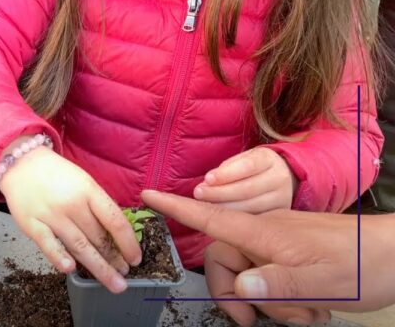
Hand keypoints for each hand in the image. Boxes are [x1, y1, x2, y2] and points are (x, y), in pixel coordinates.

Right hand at [0, 139, 141, 293]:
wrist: (21, 163)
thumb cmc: (56, 174)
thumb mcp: (83, 181)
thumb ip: (97, 205)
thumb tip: (116, 233)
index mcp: (88, 190)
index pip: (115, 220)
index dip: (128, 242)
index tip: (136, 257)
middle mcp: (72, 204)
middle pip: (98, 237)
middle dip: (114, 259)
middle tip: (125, 276)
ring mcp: (51, 215)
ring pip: (78, 245)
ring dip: (98, 267)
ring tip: (113, 282)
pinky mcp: (32, 224)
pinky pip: (48, 244)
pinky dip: (58, 256)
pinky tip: (70, 269)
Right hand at [142, 190, 394, 325]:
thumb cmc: (361, 265)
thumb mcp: (321, 283)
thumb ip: (278, 285)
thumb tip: (240, 287)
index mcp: (264, 234)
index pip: (210, 218)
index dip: (177, 208)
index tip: (149, 196)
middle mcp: (265, 234)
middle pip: (225, 261)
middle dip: (237, 295)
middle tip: (257, 321)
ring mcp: (278, 244)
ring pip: (250, 275)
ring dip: (271, 303)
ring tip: (306, 314)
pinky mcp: (291, 254)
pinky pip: (270, 277)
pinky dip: (285, 299)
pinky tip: (311, 308)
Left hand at [193, 147, 296, 212]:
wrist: (279, 177)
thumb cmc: (251, 167)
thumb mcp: (241, 159)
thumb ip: (226, 169)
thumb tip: (207, 183)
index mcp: (268, 159)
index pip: (248, 165)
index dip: (226, 173)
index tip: (207, 179)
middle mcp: (279, 178)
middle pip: (248, 189)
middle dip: (220, 192)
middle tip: (198, 194)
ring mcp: (282, 198)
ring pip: (250, 207)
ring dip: (223, 208)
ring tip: (202, 207)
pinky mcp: (279, 215)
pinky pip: (254, 219)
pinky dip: (234, 219)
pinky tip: (217, 218)